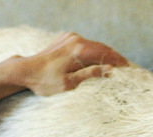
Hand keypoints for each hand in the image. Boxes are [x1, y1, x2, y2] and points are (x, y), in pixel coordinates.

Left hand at [0, 32, 128, 102]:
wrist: (25, 70)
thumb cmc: (45, 81)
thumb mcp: (69, 83)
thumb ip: (90, 74)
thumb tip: (109, 70)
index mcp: (78, 50)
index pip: (105, 53)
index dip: (117, 60)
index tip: (127, 68)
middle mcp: (75, 40)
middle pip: (101, 47)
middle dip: (113, 57)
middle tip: (124, 66)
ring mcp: (69, 37)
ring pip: (92, 45)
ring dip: (103, 54)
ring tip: (113, 64)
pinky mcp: (64, 39)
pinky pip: (84, 44)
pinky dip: (92, 51)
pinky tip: (97, 60)